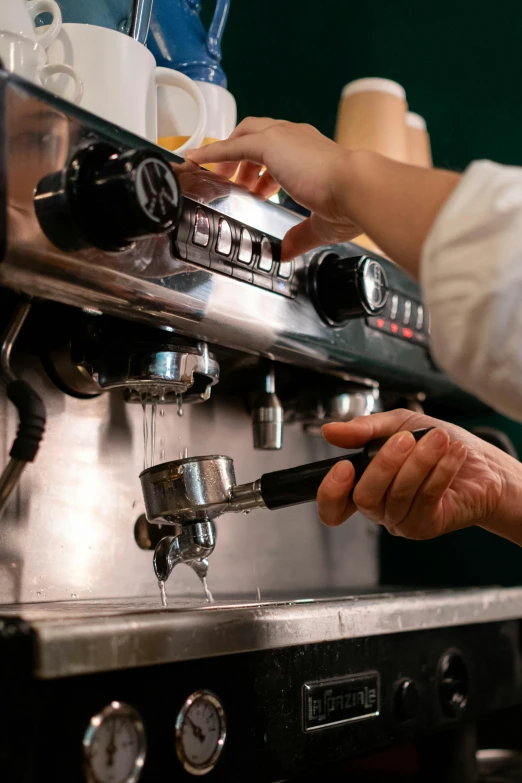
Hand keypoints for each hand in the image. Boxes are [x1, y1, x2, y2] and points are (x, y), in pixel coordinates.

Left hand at [185, 118, 360, 259]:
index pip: (280, 150)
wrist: (356, 188)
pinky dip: (212, 152)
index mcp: (312, 151)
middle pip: (258, 136)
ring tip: (216, 176)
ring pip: (244, 136)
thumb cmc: (349, 203)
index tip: (256, 186)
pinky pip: (232, 146)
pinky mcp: (270, 144)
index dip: (263, 169)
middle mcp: (297, 137)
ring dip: (227, 156)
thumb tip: (286, 252)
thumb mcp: (320, 224)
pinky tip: (195, 160)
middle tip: (234, 182)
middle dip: (243, 158)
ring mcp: (283, 137)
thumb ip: (299, 236)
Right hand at [316, 409, 521, 542]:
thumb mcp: (399, 425)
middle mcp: (379, 508)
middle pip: (365, 497)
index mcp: (364, 485)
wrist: (484, 464)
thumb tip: (330, 430)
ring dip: (420, 462)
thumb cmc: (438, 444)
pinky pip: (425, 499)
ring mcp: (401, 521)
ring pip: (398, 495)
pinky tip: (452, 454)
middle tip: (406, 439)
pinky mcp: (427, 526)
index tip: (344, 467)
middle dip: (385, 464)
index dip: (330, 492)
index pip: (333, 506)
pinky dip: (439, 471)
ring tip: (439, 439)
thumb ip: (364, 429)